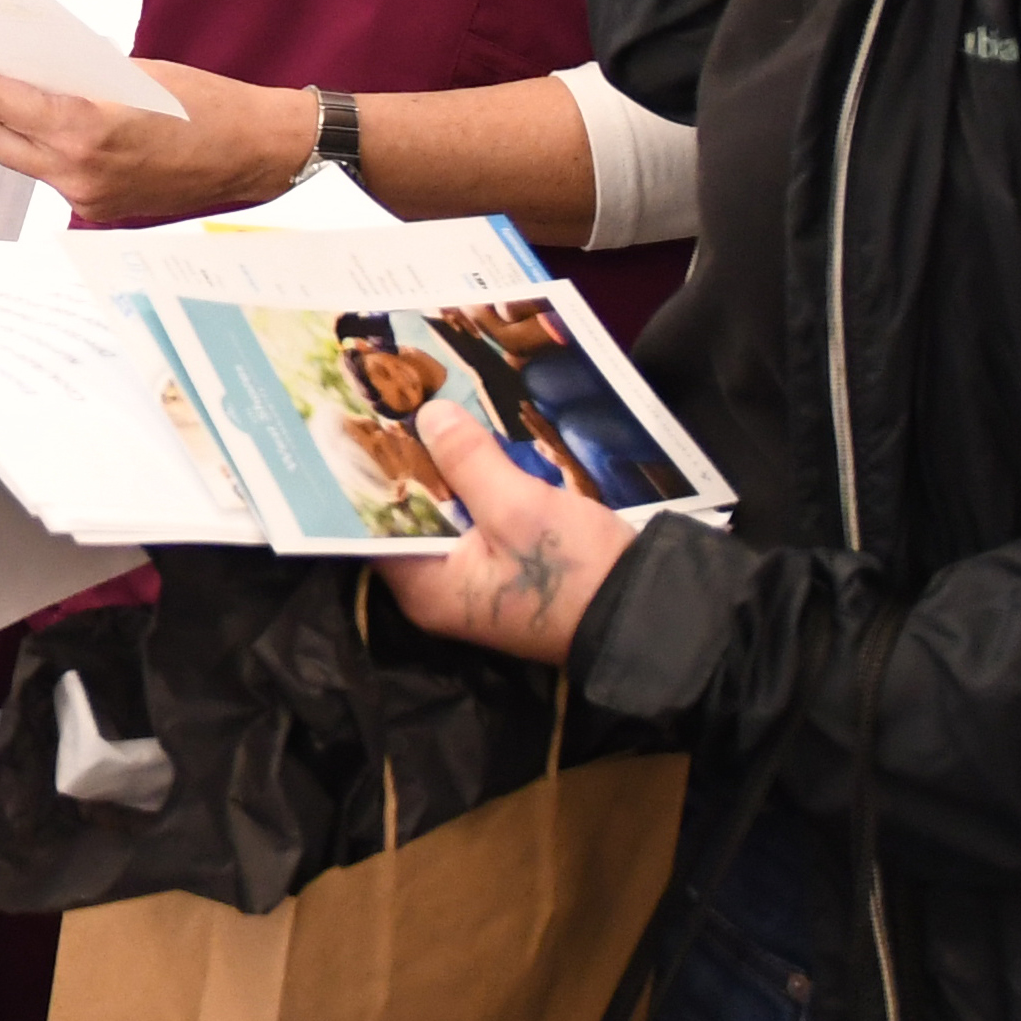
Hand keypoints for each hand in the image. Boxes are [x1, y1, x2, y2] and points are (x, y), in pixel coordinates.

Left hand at [0, 44, 311, 222]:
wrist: (255, 154)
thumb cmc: (205, 104)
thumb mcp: (132, 73)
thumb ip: (72, 77)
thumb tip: (21, 65)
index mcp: (88, 130)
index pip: (0, 101)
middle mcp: (79, 172)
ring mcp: (86, 198)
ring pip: (16, 158)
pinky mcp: (97, 210)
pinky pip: (47, 173)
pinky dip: (28, 145)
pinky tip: (17, 123)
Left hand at [387, 400, 634, 661]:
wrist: (654, 616)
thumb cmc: (576, 572)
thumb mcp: (519, 507)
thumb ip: (468, 461)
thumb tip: (427, 415)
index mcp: (425, 587)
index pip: (374, 526)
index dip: (370, 474)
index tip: (365, 423)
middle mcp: (440, 593)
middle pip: (411, 518)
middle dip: (413, 466)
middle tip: (402, 405)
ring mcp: (476, 586)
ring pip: (448, 517)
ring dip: (450, 474)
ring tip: (437, 413)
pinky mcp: (508, 574)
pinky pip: (479, 525)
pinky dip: (479, 491)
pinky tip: (482, 448)